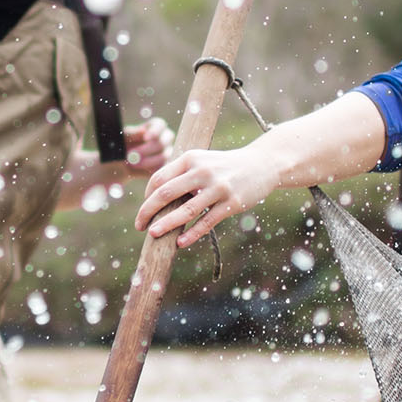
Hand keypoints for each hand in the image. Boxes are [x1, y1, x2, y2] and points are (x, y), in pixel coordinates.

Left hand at [118, 118, 173, 173]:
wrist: (123, 161)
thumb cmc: (124, 143)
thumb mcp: (124, 136)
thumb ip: (132, 133)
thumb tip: (143, 132)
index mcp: (156, 126)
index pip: (160, 125)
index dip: (155, 131)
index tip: (145, 137)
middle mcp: (165, 138)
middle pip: (162, 143)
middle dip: (146, 149)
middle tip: (132, 154)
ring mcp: (167, 153)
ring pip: (163, 157)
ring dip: (147, 161)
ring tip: (132, 164)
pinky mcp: (165, 166)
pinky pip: (161, 169)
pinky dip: (150, 170)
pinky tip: (140, 170)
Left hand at [136, 145, 279, 247]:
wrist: (262, 164)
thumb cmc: (225, 167)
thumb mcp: (202, 162)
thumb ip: (181, 175)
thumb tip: (155, 199)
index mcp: (190, 159)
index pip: (159, 179)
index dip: (147, 197)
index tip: (144, 211)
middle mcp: (202, 171)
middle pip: (165, 194)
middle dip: (148, 212)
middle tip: (139, 226)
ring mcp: (218, 187)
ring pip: (186, 210)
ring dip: (166, 224)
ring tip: (153, 234)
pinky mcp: (231, 203)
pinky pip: (207, 222)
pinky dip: (192, 234)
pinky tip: (180, 242)